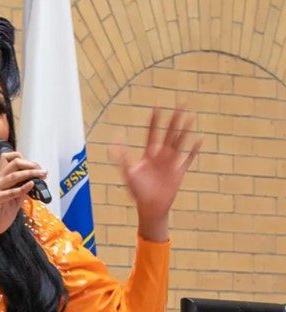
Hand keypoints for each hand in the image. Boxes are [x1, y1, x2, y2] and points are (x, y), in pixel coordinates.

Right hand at [0, 152, 45, 254]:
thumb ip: (21, 193)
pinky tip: (31, 185)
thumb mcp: (13, 202)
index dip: (28, 163)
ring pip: (14, 175)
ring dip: (30, 174)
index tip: (39, 169)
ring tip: (41, 175)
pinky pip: (10, 192)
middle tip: (42, 170)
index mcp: (0, 180)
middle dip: (31, 165)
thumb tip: (33, 185)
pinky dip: (22, 188)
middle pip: (14, 164)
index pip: (13, 163)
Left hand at [111, 108, 200, 240]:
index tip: (157, 107)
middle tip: (180, 104)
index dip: (154, 121)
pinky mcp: (179, 172)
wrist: (150, 207)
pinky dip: (193, 150)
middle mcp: (161, 156)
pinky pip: (188, 159)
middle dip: (174, 119)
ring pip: (180, 142)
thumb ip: (121, 158)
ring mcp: (171, 163)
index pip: (152, 133)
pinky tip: (199, 139)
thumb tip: (112, 144)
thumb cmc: (137, 191)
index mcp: (148, 155)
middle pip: (169, 133)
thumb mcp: (128, 173)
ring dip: (185, 130)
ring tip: (190, 117)